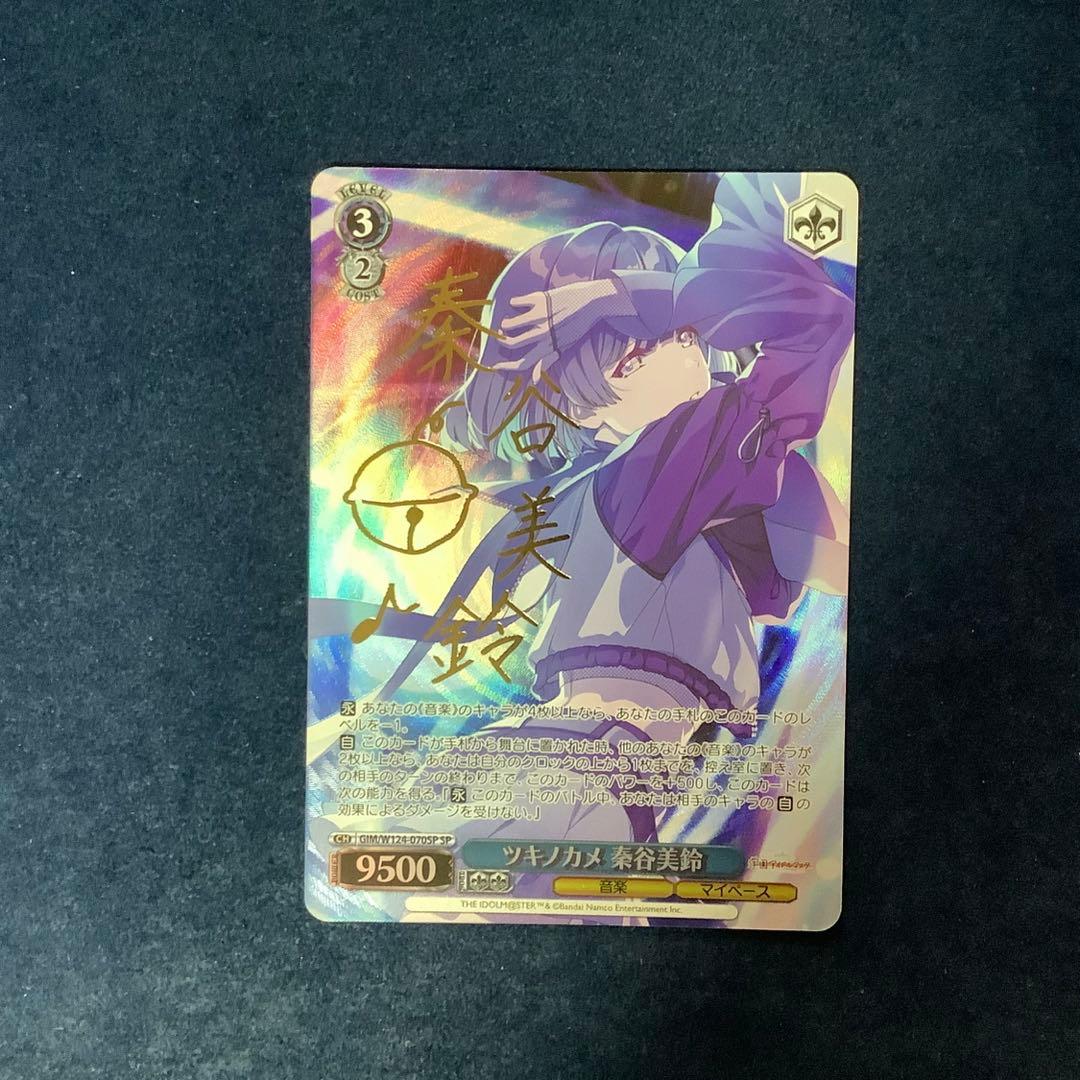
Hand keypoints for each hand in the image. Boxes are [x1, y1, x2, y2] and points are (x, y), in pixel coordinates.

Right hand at [494, 278, 621, 368]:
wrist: (593, 302)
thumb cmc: (579, 326)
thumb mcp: (564, 346)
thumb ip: (547, 361)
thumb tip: (535, 381)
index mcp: (549, 347)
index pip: (523, 363)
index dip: (506, 367)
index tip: (495, 366)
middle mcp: (543, 333)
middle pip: (512, 343)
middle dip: (502, 341)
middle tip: (500, 337)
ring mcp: (540, 316)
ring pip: (510, 324)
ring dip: (506, 324)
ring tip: (507, 322)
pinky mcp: (540, 300)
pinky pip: (517, 302)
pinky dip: (514, 302)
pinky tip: (516, 303)